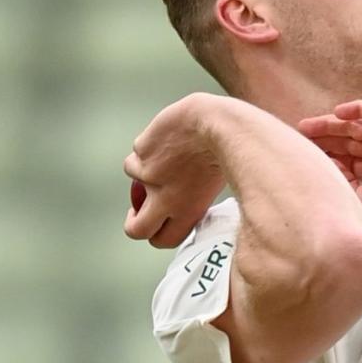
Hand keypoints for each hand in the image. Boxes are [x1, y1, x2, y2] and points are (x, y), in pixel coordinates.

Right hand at [123, 94, 226, 247]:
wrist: (217, 122)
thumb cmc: (228, 149)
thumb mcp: (216, 184)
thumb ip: (197, 197)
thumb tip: (189, 200)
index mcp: (188, 210)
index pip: (162, 240)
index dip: (156, 234)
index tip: (158, 222)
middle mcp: (164, 199)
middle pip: (135, 229)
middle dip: (133, 222)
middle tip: (138, 209)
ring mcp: (149, 176)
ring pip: (134, 175)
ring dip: (145, 165)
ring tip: (169, 149)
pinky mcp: (141, 152)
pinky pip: (139, 150)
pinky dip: (149, 143)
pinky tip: (169, 134)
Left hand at [298, 100, 361, 236]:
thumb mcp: (351, 200)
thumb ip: (335, 184)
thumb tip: (318, 166)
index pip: (341, 162)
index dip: (322, 157)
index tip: (301, 157)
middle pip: (343, 143)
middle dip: (320, 140)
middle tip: (298, 138)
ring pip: (352, 126)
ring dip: (328, 124)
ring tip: (305, 127)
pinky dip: (356, 107)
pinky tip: (337, 111)